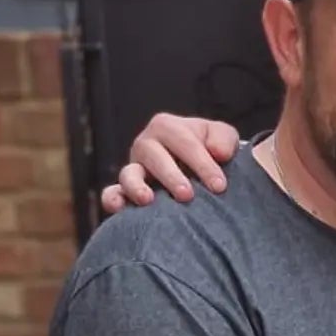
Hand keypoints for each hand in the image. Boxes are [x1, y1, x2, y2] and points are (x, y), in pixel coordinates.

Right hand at [98, 114, 241, 212]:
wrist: (200, 167)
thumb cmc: (212, 149)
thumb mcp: (222, 137)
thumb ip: (223, 139)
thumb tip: (217, 152)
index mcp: (167, 126)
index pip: (184, 143)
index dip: (202, 164)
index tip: (219, 186)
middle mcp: (146, 144)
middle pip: (154, 157)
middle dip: (172, 176)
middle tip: (188, 195)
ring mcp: (134, 167)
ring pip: (129, 174)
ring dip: (136, 186)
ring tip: (148, 200)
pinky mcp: (126, 189)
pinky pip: (112, 193)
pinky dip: (112, 199)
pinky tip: (118, 208)